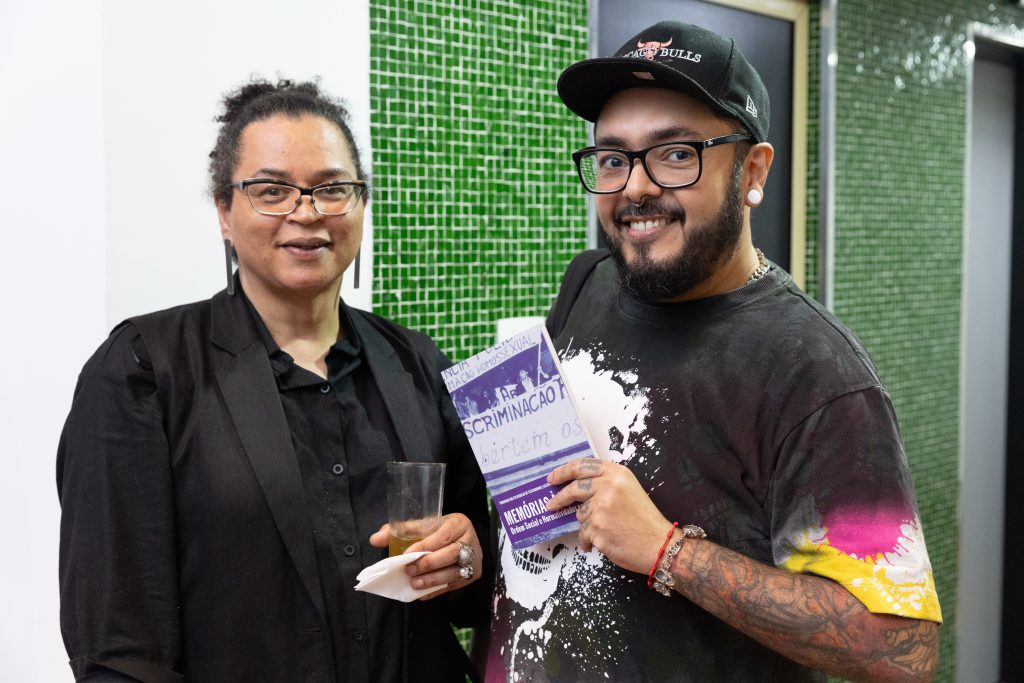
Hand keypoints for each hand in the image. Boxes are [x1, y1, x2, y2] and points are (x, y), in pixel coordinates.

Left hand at [369, 513, 481, 599]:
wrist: (463, 538)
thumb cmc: (440, 531)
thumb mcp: (424, 525)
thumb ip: (400, 530)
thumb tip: (374, 539)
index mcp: (458, 523)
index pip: (442, 535)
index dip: (424, 546)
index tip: (406, 555)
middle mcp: (470, 540)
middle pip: (452, 554)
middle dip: (428, 564)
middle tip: (409, 571)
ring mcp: (475, 559)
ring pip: (455, 572)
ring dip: (433, 580)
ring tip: (414, 584)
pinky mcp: (474, 574)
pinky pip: (455, 585)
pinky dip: (437, 590)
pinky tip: (422, 593)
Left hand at [545, 458, 671, 574]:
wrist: (659, 544)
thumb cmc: (645, 520)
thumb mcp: (629, 489)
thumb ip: (606, 483)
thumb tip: (577, 488)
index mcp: (617, 474)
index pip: (582, 466)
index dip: (564, 471)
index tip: (553, 478)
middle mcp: (608, 487)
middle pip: (574, 488)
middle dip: (560, 497)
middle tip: (551, 504)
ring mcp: (601, 508)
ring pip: (580, 514)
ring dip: (587, 524)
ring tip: (605, 530)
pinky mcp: (597, 529)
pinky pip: (583, 533)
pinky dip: (588, 540)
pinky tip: (600, 542)